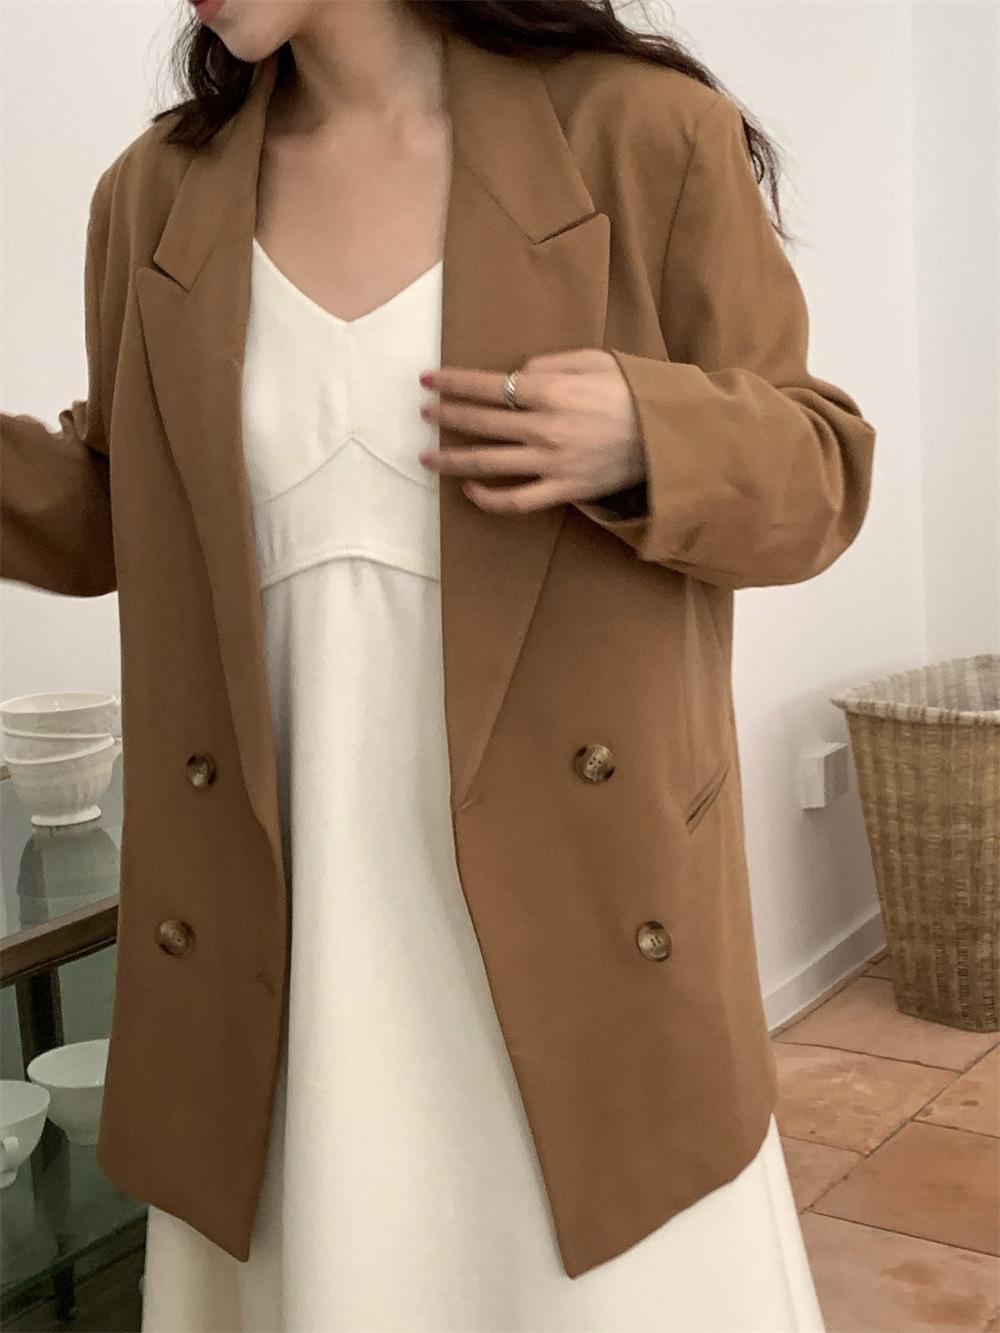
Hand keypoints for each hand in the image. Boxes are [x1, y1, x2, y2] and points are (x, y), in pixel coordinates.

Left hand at [417, 348, 645, 513]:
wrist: (671, 436)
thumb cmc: (635, 392)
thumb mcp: (596, 359)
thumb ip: (551, 362)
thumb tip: (517, 372)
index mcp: (552, 391)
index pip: (488, 386)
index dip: (453, 383)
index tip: (429, 380)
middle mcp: (544, 428)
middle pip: (480, 423)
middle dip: (445, 417)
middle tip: (424, 414)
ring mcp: (552, 463)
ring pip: (488, 464)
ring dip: (452, 461)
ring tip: (427, 459)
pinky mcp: (563, 490)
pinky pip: (516, 501)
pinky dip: (488, 499)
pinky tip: (469, 492)